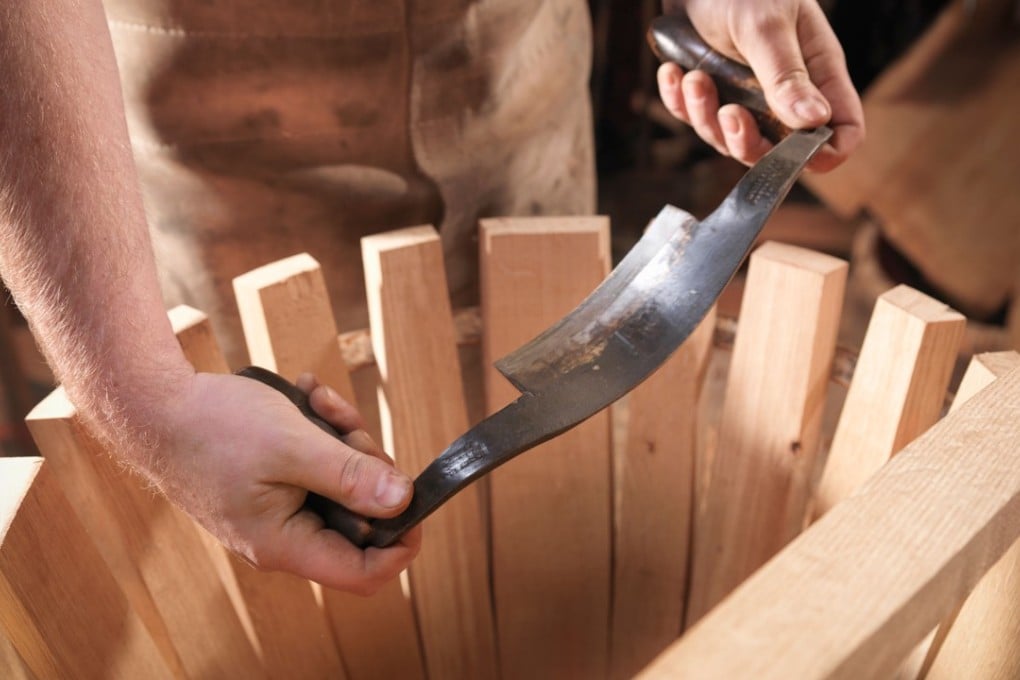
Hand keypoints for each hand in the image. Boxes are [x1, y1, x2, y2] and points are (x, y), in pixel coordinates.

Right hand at [154, 371, 420, 594]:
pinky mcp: (272, 486)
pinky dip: (322, 432)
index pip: (364, 573)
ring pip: (341, 487)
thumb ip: (350, 477)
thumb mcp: (293, 446)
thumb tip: (403, 501)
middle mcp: (283, 537)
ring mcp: (276, 512)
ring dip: (344, 440)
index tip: (414, 497)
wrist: (154, 406)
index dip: (402, 543)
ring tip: (322, 400)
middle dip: (368, 467)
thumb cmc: (213, 427)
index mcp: (286, 544)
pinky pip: (317, 467)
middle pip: (359, 521)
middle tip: (351, 428)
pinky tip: (310, 396)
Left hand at [657, 0, 863, 170]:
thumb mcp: (766, 26)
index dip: (826, 153)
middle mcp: (785, 91)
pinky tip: (674, 73)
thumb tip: (814, 122)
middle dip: (747, 142)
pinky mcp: (709, 90)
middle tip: (728, 112)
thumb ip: (786, 76)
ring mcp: (745, 94)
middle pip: (777, 150)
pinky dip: (680, 102)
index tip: (794, 154)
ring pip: (729, 139)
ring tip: (694, 78)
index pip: (841, 130)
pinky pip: (694, 117)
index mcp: (817, 71)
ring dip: (706, 116)